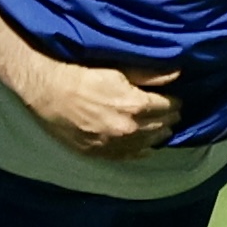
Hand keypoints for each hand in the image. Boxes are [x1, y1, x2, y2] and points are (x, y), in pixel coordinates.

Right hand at [11, 58, 179, 158]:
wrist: (48, 92)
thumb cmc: (81, 76)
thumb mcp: (117, 70)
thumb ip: (149, 75)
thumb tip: (178, 73)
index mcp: (136, 105)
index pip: (169, 107)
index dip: (173, 101)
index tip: (173, 97)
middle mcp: (130, 129)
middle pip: (162, 126)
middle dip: (168, 117)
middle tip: (168, 110)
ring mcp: (116, 144)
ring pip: (150, 143)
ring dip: (157, 133)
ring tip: (159, 126)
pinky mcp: (102, 153)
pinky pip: (131, 156)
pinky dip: (141, 149)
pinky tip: (143, 144)